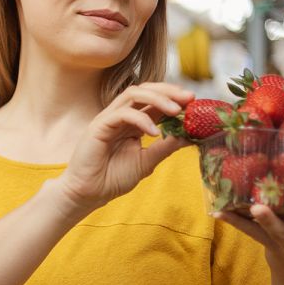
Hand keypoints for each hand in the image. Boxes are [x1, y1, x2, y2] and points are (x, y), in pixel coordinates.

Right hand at [59, 82, 194, 209]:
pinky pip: (122, 113)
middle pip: (145, 90)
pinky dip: (141, 119)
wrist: (89, 193)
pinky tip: (155, 132)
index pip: (154, 100)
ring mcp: (108, 118)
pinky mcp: (99, 125)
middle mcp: (120, 115)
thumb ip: (166, 146)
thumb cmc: (113, 178)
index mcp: (132, 122)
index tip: (194, 101)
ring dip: (157, 98)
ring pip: (133, 94)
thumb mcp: (147, 161)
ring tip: (176, 110)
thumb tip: (190, 136)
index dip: (174, 97)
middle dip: (169, 91)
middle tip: (189, 98)